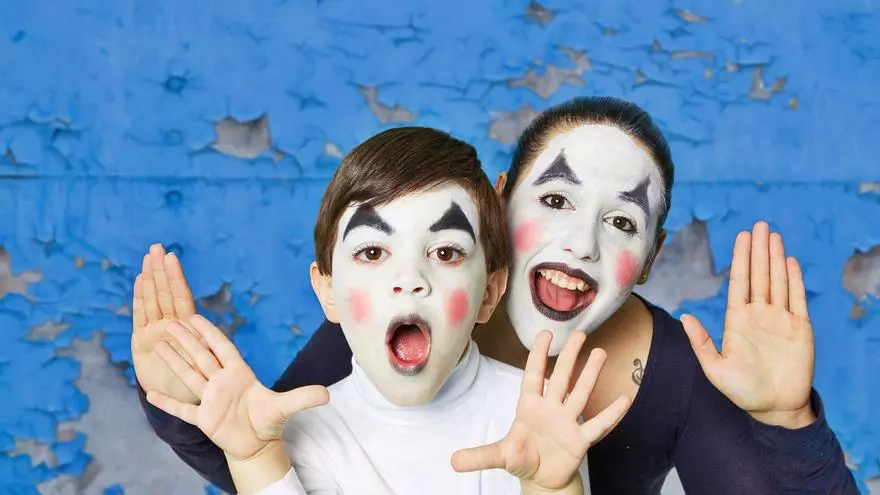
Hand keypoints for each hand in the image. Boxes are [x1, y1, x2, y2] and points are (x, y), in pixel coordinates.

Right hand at [131, 244, 199, 402]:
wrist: (175, 400)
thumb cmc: (195, 383)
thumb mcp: (203, 368)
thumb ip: (202, 352)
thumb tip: (205, 338)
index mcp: (188, 327)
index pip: (181, 297)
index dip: (176, 278)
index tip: (172, 258)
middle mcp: (171, 324)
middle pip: (165, 292)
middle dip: (161, 270)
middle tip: (157, 247)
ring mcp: (155, 330)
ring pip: (152, 299)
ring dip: (150, 278)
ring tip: (148, 257)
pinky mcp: (141, 340)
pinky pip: (140, 315)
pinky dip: (139, 298)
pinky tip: (140, 281)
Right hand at [145, 314, 328, 460]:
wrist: (257, 443)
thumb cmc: (269, 420)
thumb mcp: (286, 407)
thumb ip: (304, 398)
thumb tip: (328, 394)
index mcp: (239, 373)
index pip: (222, 348)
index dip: (209, 333)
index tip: (194, 316)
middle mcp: (221, 382)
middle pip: (201, 357)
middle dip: (186, 340)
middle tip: (169, 322)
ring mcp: (210, 399)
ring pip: (189, 376)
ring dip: (174, 362)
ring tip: (157, 345)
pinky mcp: (204, 418)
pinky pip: (183, 409)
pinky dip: (168, 403)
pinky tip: (149, 394)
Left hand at [451, 330, 629, 491]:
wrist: (541, 479)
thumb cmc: (522, 457)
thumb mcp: (500, 456)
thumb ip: (479, 456)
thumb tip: (452, 461)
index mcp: (530, 406)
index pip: (533, 375)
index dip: (538, 355)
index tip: (545, 333)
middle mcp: (551, 408)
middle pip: (561, 377)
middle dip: (569, 356)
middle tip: (579, 333)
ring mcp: (568, 422)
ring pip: (580, 394)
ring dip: (590, 374)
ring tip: (601, 352)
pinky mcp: (580, 440)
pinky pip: (597, 425)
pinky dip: (611, 413)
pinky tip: (624, 398)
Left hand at [681, 221, 815, 427]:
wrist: (774, 408)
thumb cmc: (742, 391)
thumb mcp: (714, 368)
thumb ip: (701, 342)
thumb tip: (685, 318)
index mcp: (737, 320)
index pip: (739, 282)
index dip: (741, 259)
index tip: (741, 237)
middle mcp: (758, 315)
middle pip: (759, 275)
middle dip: (759, 250)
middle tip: (759, 224)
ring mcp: (780, 320)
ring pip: (778, 281)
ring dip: (776, 258)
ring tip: (774, 235)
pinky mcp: (800, 328)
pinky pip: (797, 299)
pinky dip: (795, 280)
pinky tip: (790, 261)